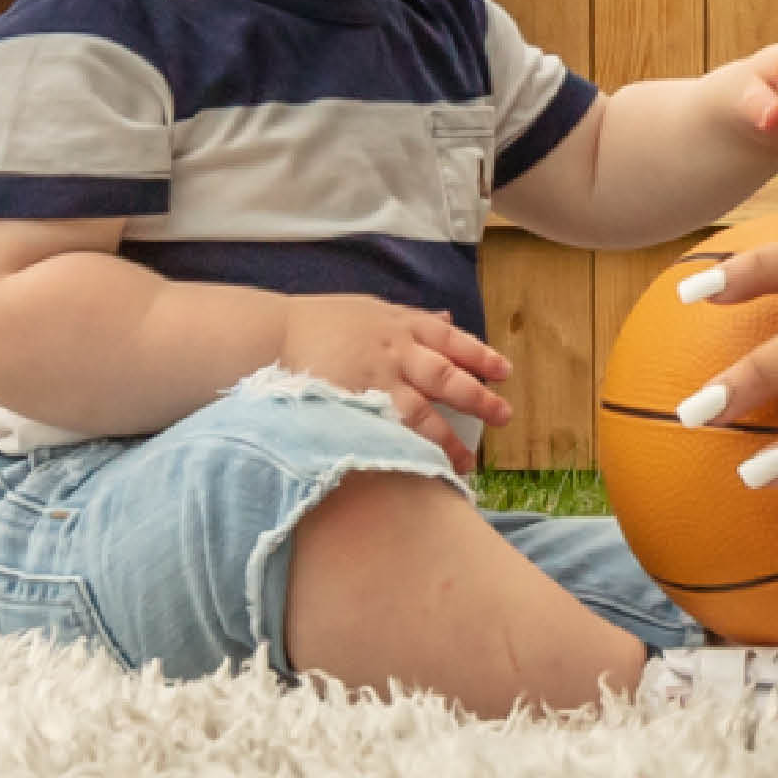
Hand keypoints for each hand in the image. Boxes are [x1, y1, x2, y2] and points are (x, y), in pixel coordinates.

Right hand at [273, 294, 524, 451]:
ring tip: (466, 464)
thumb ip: (412, 319)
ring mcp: (374, 382)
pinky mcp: (353, 408)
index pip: (452, 340)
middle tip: (503, 417)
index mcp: (401, 325)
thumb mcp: (372, 309)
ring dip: (447, 441)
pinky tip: (423, 468)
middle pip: (446, 378)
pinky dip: (408, 452)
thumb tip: (449, 320)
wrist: (273, 334)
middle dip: (478, 399)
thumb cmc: (323, 322)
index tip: (504, 372)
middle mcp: (395, 352)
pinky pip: (388, 433)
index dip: (481, 356)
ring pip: (422, 414)